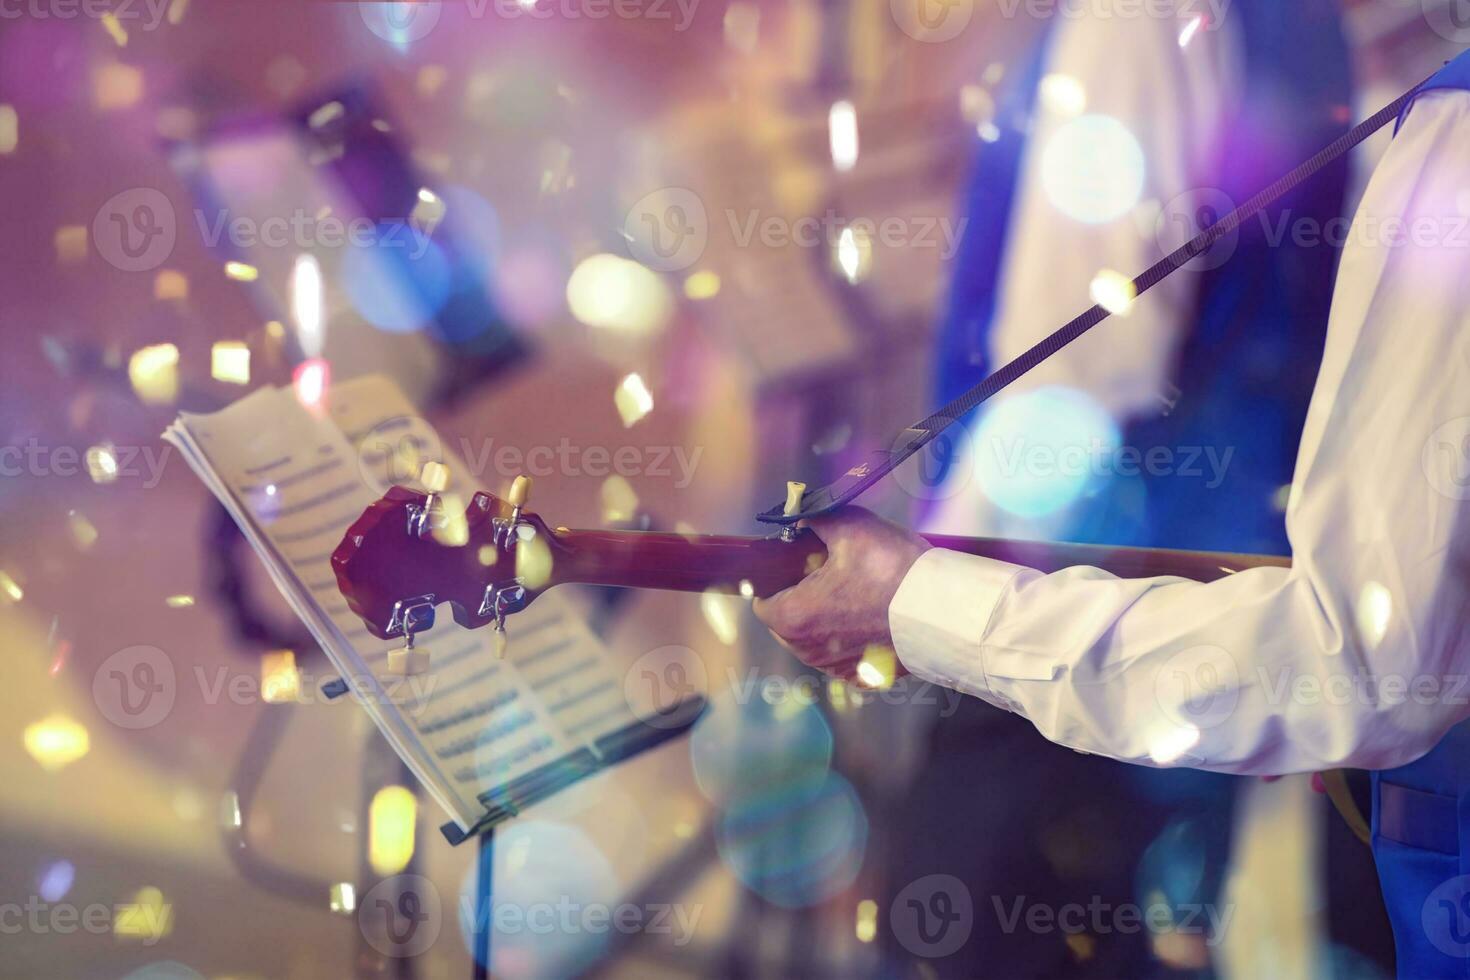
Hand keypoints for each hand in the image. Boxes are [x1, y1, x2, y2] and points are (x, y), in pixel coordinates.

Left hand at [752, 507, 930, 679]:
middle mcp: (809, 651)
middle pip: (786, 623)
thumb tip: (799, 515)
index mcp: (794, 617)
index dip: (775, 580)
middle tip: (829, 574)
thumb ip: (815, 519)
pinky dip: (849, 640)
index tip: (795, 566)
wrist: (944, 612)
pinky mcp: (864, 677)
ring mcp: (837, 668)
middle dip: (799, 599)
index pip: (762, 603)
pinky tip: (869, 618)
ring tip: (854, 593)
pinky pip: (843, 657)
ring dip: (824, 620)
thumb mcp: (851, 528)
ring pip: (813, 641)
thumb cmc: (894, 571)